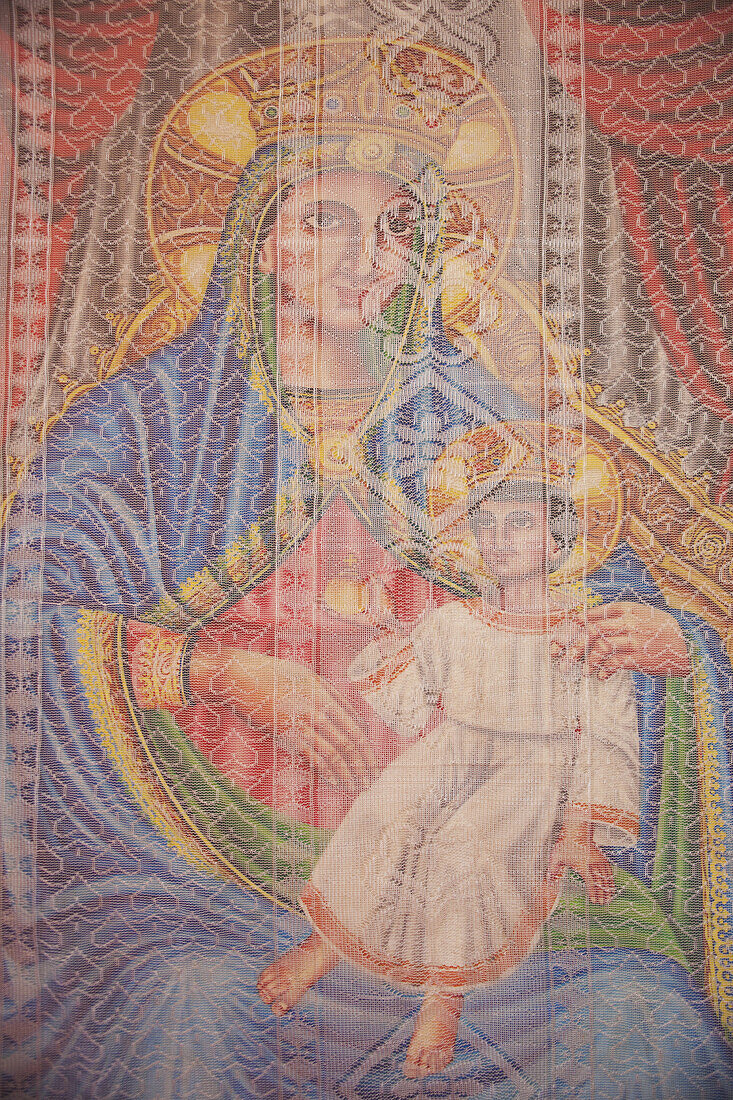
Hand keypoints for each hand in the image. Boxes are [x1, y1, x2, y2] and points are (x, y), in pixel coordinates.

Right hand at [188, 640, 372, 789]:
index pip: (355, 724)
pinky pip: (312, 757)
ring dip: (349, 772)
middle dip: (364, 763)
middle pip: (349, 741)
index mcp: (325, 692)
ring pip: (334, 752)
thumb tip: (351, 715)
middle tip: (372, 779)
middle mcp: (316, 708)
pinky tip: (337, 781)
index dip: (367, 747)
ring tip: (358, 785)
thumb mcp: (306, 676)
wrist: (239, 677)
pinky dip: (328, 772)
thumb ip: (329, 693)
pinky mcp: (285, 734)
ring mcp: (300, 722)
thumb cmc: (272, 674)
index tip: (373, 761)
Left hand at [548, 826, 614, 904]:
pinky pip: (608, 870)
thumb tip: (548, 880)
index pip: (590, 881)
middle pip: (600, 881)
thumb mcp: (556, 856)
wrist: (576, 831)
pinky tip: (611, 886)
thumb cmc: (566, 844)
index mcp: (583, 865)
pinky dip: (611, 879)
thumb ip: (553, 869)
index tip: (594, 900)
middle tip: (603, 903)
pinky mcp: (601, 857)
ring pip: (605, 876)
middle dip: (602, 893)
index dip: (593, 892)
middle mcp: (593, 863)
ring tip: (609, 898)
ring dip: (608, 888)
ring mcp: (598, 860)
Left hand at [551, 601, 689, 678]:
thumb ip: (623, 616)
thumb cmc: (665, 630)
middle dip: (576, 644)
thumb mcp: (645, 614)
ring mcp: (633, 641)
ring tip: (584, 671)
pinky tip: (602, 676)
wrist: (690, 647)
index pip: (599, 612)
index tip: (571, 624)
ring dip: (589, 661)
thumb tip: (594, 621)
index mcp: (630, 609)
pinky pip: (614, 664)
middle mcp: (629, 623)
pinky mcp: (638, 658)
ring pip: (601, 648)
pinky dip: (605, 671)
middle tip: (566, 656)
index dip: (582, 618)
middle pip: (594, 630)